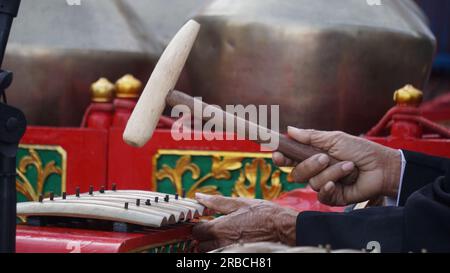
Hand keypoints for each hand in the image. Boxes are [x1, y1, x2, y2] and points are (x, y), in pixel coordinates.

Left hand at [192, 193, 297, 251]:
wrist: (286, 230)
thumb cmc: (266, 215)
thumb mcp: (240, 203)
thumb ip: (217, 202)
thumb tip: (200, 197)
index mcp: (220, 228)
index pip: (197, 231)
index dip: (199, 225)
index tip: (205, 221)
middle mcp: (222, 244)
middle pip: (201, 245)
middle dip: (206, 237)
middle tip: (217, 229)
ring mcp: (230, 253)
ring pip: (211, 252)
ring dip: (214, 245)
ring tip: (226, 237)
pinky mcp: (238, 257)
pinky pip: (223, 255)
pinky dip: (224, 249)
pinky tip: (234, 242)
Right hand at [272, 127, 401, 205]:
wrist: (382, 167)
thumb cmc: (360, 150)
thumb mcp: (334, 139)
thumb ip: (311, 136)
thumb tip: (289, 129)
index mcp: (312, 155)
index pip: (290, 158)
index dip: (281, 156)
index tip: (276, 154)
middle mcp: (315, 170)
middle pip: (297, 172)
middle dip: (310, 165)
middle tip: (324, 158)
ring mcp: (323, 184)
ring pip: (311, 182)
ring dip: (330, 173)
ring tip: (348, 166)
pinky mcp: (332, 197)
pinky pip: (321, 195)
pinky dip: (329, 187)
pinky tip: (338, 183)